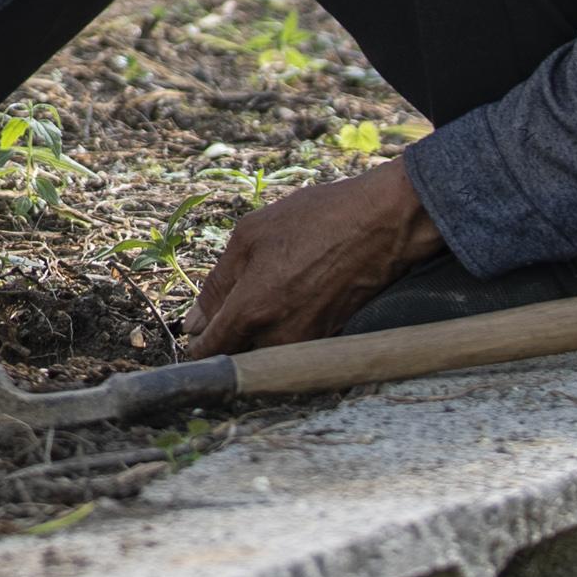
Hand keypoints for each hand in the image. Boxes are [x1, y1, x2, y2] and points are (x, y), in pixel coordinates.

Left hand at [186, 157, 445, 352]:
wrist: (382, 223)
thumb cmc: (315, 220)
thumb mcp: (250, 235)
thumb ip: (217, 283)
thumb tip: (193, 324)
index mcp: (252, 309)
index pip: (211, 350)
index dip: (198, 345)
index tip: (195, 335)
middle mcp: (280, 337)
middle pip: (238, 355)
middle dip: (228, 337)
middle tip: (233, 303)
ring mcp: (309, 343)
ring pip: (266, 353)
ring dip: (258, 334)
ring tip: (271, 291)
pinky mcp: (331, 340)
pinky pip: (294, 346)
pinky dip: (286, 329)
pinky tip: (294, 295)